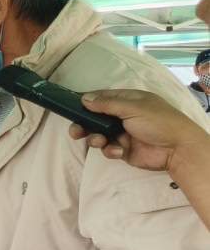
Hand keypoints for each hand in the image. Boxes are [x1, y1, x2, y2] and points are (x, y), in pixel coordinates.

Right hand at [72, 89, 207, 172]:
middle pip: (96, 118)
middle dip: (84, 124)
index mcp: (128, 101)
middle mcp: (124, 116)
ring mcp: (123, 133)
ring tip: (99, 142)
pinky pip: (108, 149)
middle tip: (75, 132)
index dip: (87, 102)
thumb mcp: (133, 108)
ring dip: (95, 139)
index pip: (103, 98)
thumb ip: (107, 104)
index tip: (71, 107)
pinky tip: (118, 151)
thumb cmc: (158, 122)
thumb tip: (84, 98)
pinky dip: (110, 150)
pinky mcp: (123, 150)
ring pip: (99, 135)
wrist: (177, 150)